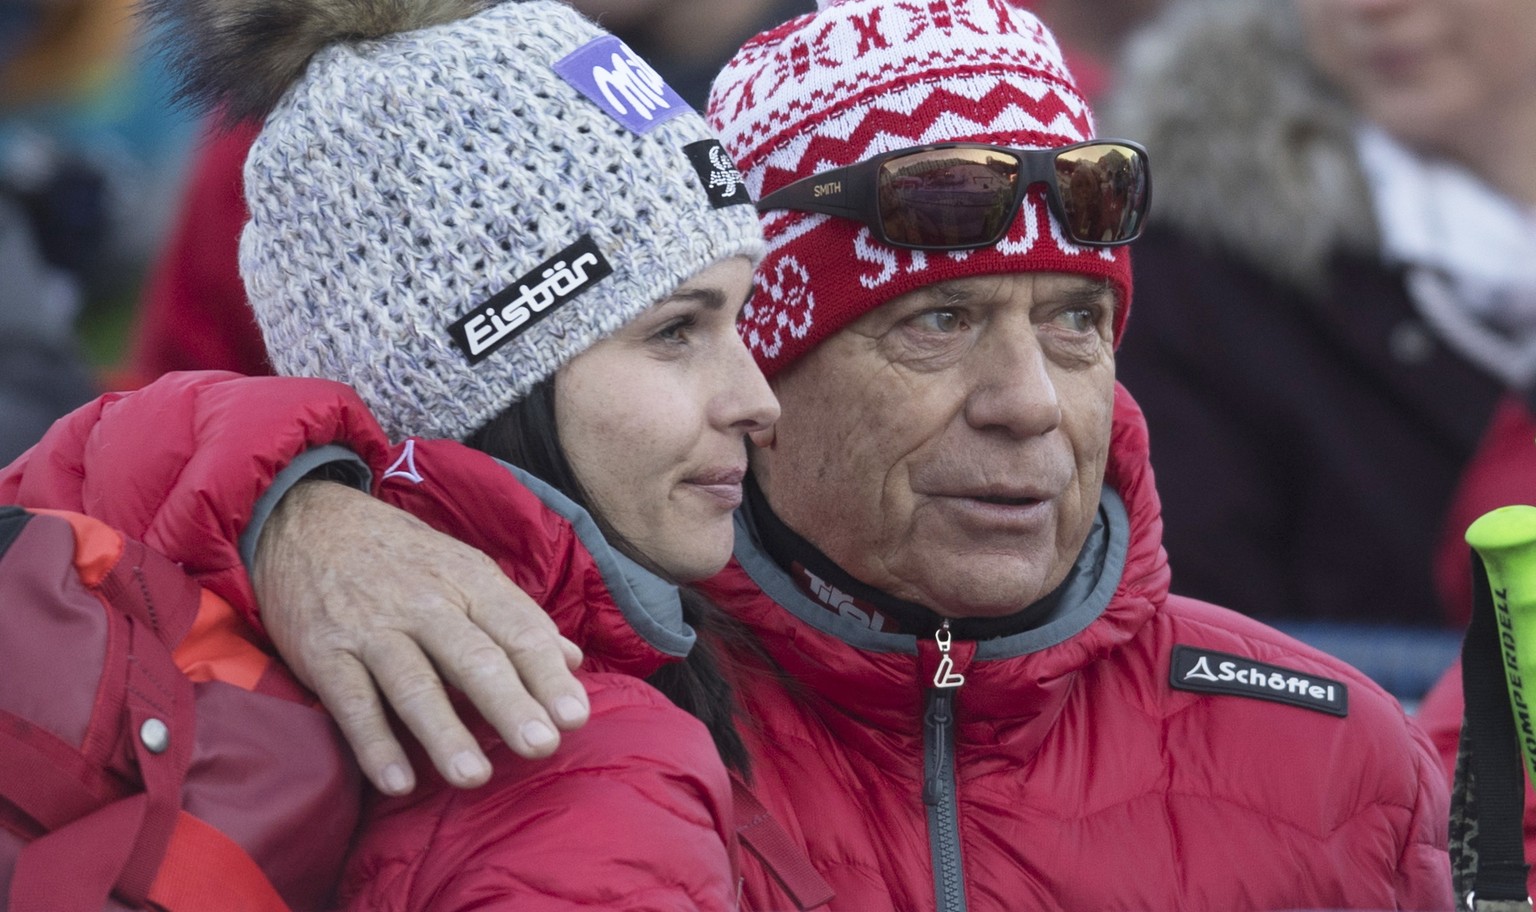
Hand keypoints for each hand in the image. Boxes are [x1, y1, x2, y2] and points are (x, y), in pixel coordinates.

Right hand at [251, 480, 588, 794]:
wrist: (307, 521)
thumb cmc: (403, 557)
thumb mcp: (465, 569)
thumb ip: (517, 617)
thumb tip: (574, 659)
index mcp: (469, 582)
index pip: (518, 630)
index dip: (548, 675)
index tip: (575, 717)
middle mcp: (425, 604)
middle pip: (473, 658)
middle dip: (509, 703)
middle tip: (541, 745)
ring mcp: (373, 629)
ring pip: (414, 684)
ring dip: (444, 733)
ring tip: (474, 777)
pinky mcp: (325, 653)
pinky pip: (352, 703)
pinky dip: (374, 743)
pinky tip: (398, 782)